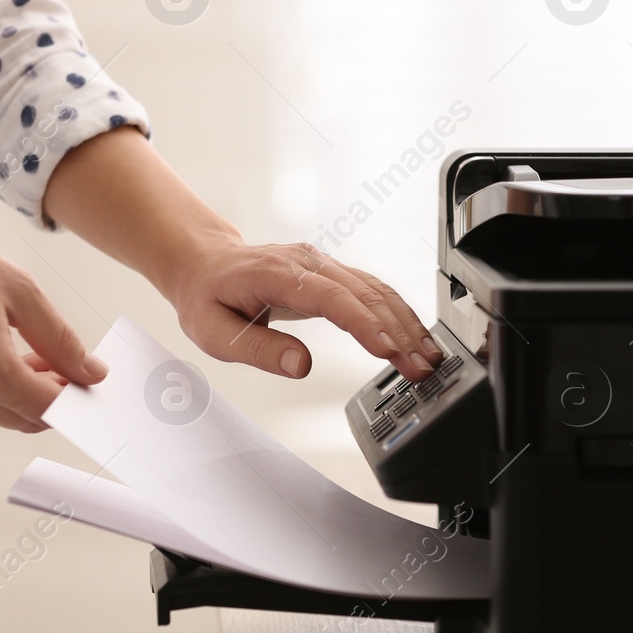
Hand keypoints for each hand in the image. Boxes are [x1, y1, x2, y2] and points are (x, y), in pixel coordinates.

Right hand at [0, 202, 105, 431]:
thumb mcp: (19, 290)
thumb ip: (59, 338)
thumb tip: (91, 373)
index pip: (49, 408)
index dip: (77, 396)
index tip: (90, 376)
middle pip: (24, 418)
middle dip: (53, 396)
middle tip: (67, 360)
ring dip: (24, 391)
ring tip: (34, 348)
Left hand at [162, 237, 443, 380]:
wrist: (204, 264)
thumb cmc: (207, 298)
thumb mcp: (215, 334)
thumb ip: (259, 351)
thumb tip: (300, 366)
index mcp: (279, 274)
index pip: (334, 299)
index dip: (365, 325)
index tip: (390, 351)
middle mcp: (308, 264)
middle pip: (366, 294)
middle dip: (400, 332)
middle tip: (423, 369)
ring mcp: (323, 264)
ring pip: (376, 290)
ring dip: (406, 323)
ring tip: (428, 358)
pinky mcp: (332, 272)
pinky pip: (372, 289)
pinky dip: (397, 313)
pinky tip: (413, 336)